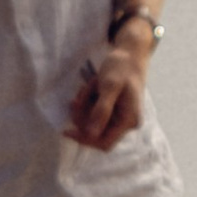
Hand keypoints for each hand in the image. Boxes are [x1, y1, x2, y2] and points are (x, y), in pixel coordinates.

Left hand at [68, 34, 149, 151]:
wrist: (130, 53)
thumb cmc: (121, 68)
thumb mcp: (108, 87)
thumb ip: (101, 110)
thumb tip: (91, 134)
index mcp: (128, 120)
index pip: (104, 143)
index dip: (84, 139)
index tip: (67, 130)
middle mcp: (126, 122)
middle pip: (96, 131)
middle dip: (83, 116)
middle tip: (76, 99)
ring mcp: (120, 116)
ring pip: (93, 121)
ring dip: (85, 106)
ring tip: (88, 87)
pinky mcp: (114, 109)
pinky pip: (95, 111)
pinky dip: (88, 101)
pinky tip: (90, 88)